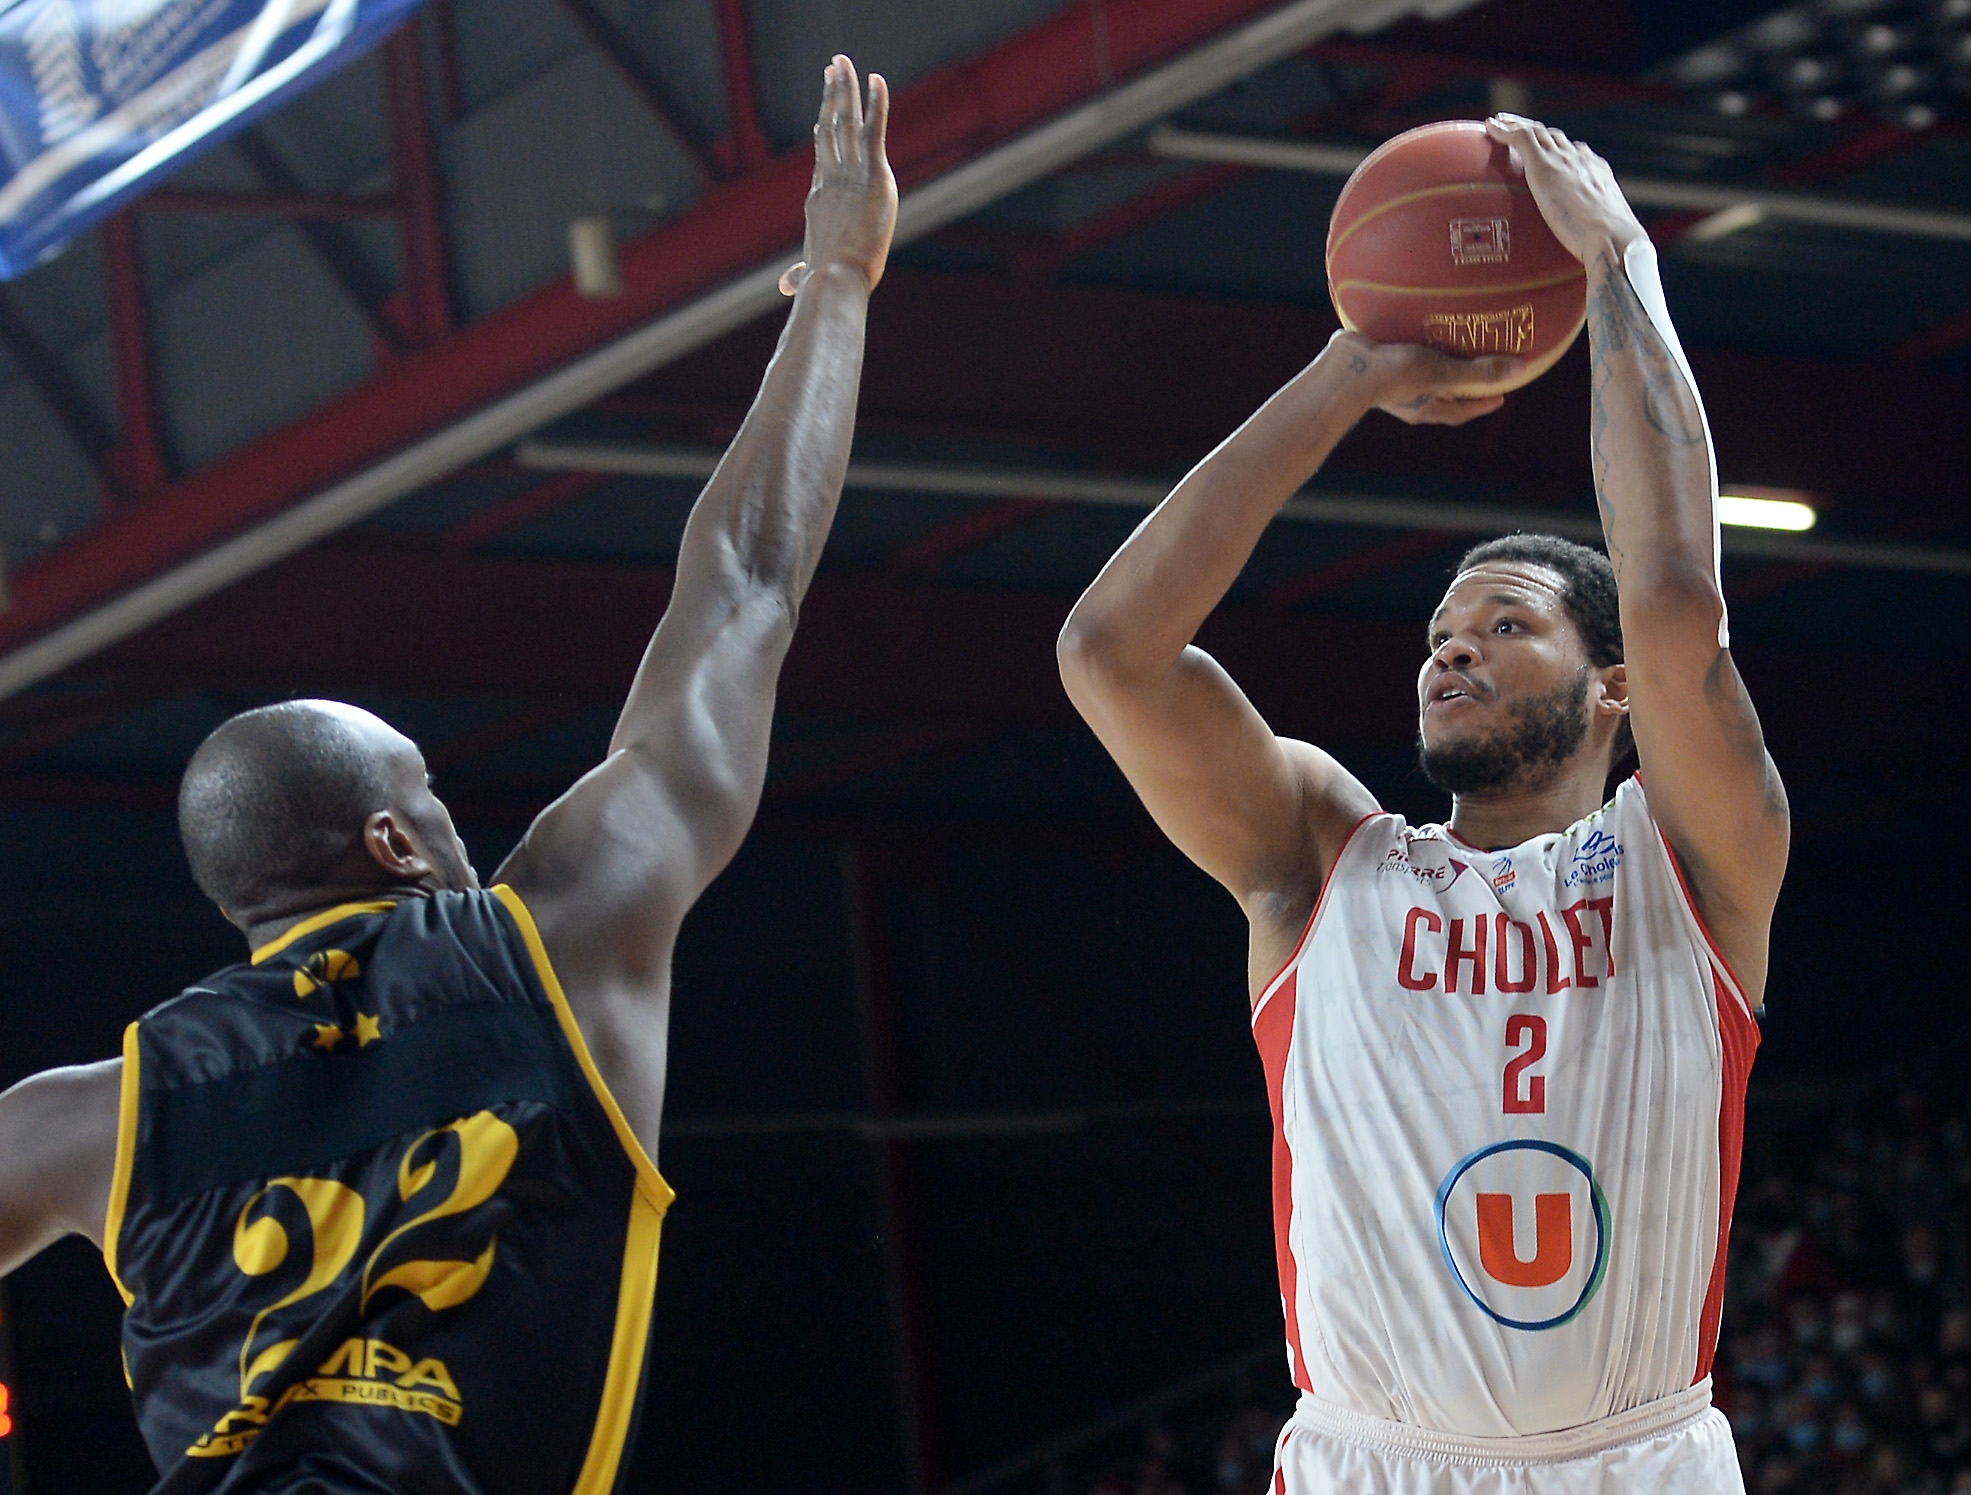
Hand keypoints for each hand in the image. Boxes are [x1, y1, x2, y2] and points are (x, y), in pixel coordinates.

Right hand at [779, 56, 896, 296]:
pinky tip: (877, 79)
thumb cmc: (825, 281)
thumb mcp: (810, 272)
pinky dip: (877, 103)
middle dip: (831, 96)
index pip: (822, 156)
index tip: (824, 112)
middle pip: (829, 128)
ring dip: (845, 88)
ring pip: (845, 121)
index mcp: (819, 197)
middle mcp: (831, 178)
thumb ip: (798, 274)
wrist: (835, 278)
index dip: (823, 131)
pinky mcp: (873, 175)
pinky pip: (874, 131)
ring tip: (842, 62)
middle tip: (832, 69)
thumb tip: (786, 286)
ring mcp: (850, 173)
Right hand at [1326, 331, 1523, 425]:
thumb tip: (1521, 370)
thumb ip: (1479, 372)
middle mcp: (1410, 398)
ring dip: (1435, 362)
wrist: (1344, 371)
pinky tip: (1414, 321)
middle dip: (1460, 385)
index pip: (1461, 411)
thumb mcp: (1442, 373)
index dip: (1481, 404)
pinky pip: (1400, 351)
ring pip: (1420, 373)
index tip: (1500, 396)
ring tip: (1448, 341)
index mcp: (1426, 408)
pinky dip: (1412, 341)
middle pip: (1442, 394)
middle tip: (1479, 369)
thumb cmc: (1394, 377)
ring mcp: (1390, 381)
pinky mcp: (1376, 361)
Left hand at [1484, 114, 1644, 264]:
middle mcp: (1581, 160)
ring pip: (1537, 132)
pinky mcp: (1545, 166)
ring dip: (1517, 125)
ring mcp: (1563, 161)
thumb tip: (1589, 264)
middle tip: (1518, 128)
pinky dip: (1505, 131)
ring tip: (1499, 123)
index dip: (1560, 149)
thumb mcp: (1602, 238)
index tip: (1548, 150)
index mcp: (1598, 174)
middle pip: (1555, 138)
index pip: (1577, 154)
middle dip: (1536, 131)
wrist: (1613, 238)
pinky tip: (1489, 128)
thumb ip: (1592, 240)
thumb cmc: (1611, 249)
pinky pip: (1521, 139)